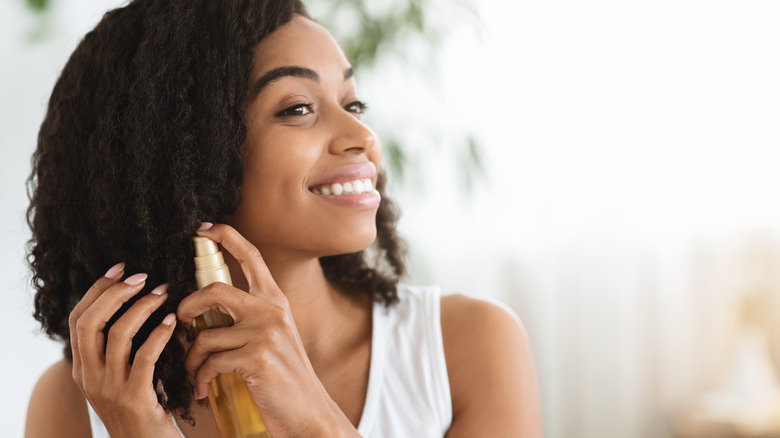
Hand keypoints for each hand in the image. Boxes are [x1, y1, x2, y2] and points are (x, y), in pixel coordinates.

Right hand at [69, 263, 180, 437]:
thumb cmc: (144, 410)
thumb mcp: (121, 379)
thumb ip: (120, 351)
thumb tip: (136, 306)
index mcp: (84, 370)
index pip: (78, 320)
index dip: (97, 290)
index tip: (120, 268)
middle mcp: (90, 378)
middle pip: (90, 322)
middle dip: (115, 293)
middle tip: (143, 277)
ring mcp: (109, 389)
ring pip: (117, 335)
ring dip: (143, 307)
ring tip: (164, 293)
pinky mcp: (135, 398)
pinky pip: (144, 356)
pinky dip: (159, 333)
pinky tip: (173, 322)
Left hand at [178, 223, 354, 437]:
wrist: (309, 413)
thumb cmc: (285, 379)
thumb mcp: (274, 338)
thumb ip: (250, 319)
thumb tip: (205, 312)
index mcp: (276, 301)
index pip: (251, 256)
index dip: (225, 236)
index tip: (203, 228)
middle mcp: (272, 311)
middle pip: (214, 290)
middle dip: (187, 306)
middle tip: (181, 322)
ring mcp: (265, 334)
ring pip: (205, 335)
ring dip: (191, 358)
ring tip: (194, 372)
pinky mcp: (256, 359)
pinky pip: (210, 362)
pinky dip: (199, 378)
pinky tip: (203, 389)